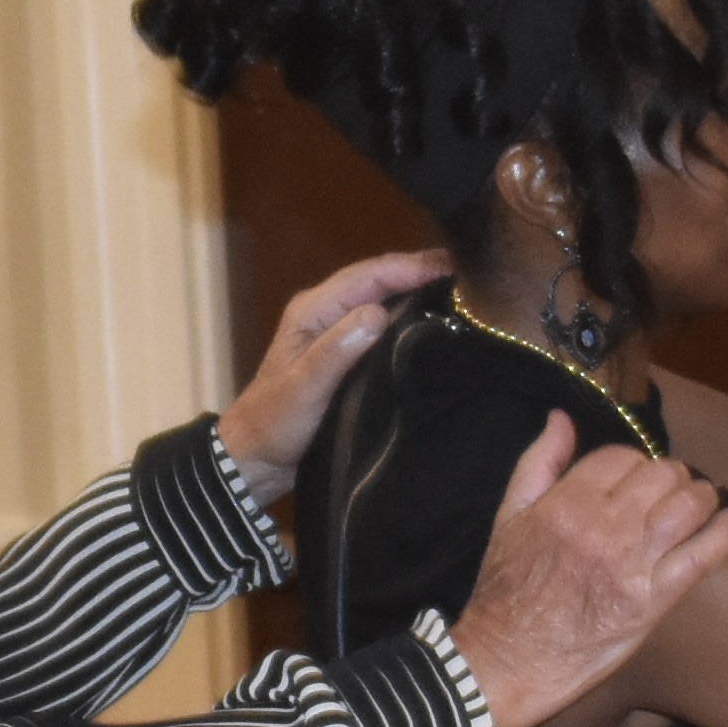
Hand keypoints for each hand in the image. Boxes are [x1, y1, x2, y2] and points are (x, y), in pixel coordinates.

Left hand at [220, 251, 448, 489]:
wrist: (255, 459)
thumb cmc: (276, 422)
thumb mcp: (305, 387)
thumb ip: (337, 350)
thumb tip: (379, 313)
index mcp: (313, 309)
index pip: (368, 275)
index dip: (410, 268)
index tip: (454, 269)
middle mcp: (326, 312)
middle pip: (379, 281)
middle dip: (421, 274)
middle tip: (472, 278)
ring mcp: (336, 332)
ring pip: (384, 301)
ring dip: (419, 295)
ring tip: (464, 297)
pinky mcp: (346, 353)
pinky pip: (383, 326)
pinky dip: (410, 320)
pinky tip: (436, 327)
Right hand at [441, 414, 727, 726]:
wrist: (509, 659)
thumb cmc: (506, 590)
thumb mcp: (509, 516)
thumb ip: (539, 462)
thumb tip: (561, 417)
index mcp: (567, 503)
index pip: (622, 456)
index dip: (634, 462)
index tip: (636, 479)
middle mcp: (603, 528)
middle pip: (662, 475)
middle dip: (672, 476)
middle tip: (672, 490)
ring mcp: (632, 565)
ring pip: (689, 506)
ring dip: (702, 497)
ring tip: (701, 503)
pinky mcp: (653, 602)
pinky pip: (703, 555)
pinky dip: (726, 532)